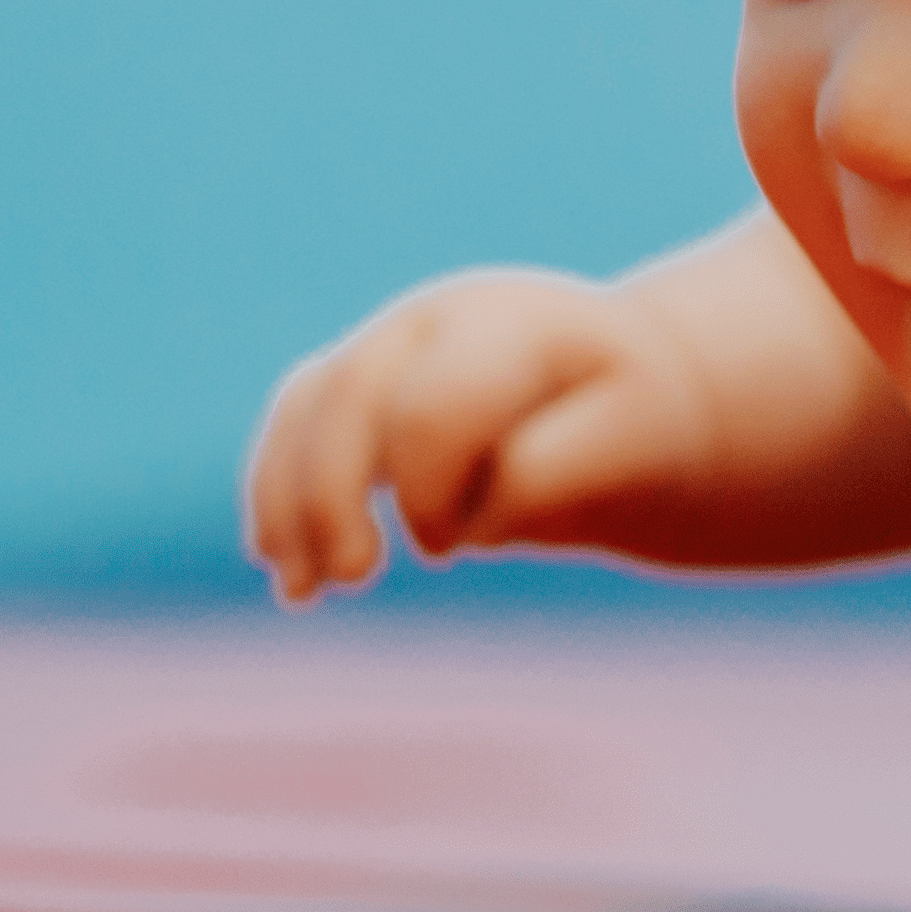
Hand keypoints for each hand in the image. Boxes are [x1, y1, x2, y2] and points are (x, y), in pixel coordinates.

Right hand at [242, 267, 719, 599]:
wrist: (626, 380)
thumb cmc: (631, 418)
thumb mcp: (632, 442)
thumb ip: (558, 471)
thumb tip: (474, 515)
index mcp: (511, 326)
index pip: (436, 408)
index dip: (429, 491)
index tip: (460, 544)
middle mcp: (438, 320)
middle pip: (354, 395)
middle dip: (334, 492)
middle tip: (358, 578)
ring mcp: (393, 344)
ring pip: (308, 406)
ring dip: (290, 500)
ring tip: (305, 591)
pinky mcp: (362, 380)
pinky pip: (295, 422)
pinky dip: (277, 494)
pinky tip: (284, 565)